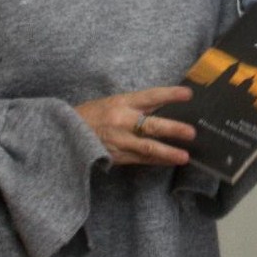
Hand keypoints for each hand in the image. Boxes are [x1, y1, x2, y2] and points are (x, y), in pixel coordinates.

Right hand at [75, 85, 195, 166]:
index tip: (188, 94)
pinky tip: (170, 162)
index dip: (170, 95)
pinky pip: (140, 159)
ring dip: (167, 153)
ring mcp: (119, 141)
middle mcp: (121, 121)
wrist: (65, 134)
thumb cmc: (92, 114)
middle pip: (151, 125)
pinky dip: (156, 161)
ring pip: (147, 147)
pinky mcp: (116, 156)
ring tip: (185, 157)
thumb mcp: (114, 102)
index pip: (150, 96)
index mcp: (121, 102)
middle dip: (173, 129)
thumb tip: (165, 106)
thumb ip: (137, 105)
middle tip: (192, 132)